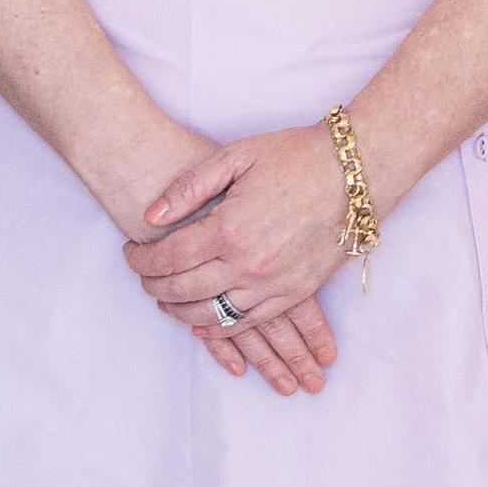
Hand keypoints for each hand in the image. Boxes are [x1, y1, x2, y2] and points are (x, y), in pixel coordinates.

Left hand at [124, 123, 351, 398]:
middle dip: (153, 286)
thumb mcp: (236, 157)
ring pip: (211, 315)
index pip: (167, 258)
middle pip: (182, 290)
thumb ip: (189, 187)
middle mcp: (247, 264)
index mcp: (228, 228)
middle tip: (143, 277)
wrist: (357, 173)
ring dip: (180, 312)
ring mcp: (272, 284)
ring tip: (166, 300)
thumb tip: (151, 215)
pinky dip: (219, 329)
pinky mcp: (294, 293)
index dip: (141, 260)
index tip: (131, 253)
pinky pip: (247, 323)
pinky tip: (202, 323)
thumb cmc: (296, 157)